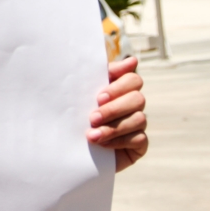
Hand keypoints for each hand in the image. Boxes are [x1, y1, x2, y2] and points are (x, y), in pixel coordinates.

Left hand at [86, 57, 147, 171]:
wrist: (70, 149)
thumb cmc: (76, 116)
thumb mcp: (84, 94)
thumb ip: (104, 75)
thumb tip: (133, 61)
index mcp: (120, 89)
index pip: (133, 79)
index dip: (118, 87)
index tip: (99, 97)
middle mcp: (132, 105)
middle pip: (137, 99)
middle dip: (114, 109)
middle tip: (92, 118)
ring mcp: (138, 124)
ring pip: (139, 119)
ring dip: (113, 127)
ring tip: (92, 135)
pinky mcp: (139, 144)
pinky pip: (139, 139)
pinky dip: (119, 141)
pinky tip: (102, 144)